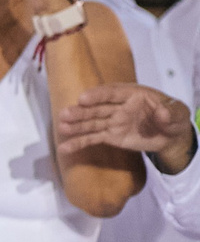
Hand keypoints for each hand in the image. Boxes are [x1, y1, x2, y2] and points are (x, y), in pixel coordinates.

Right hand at [59, 83, 197, 172]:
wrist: (171, 135)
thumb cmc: (174, 118)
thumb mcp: (180, 113)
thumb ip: (172, 112)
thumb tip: (163, 113)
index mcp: (134, 95)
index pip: (113, 93)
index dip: (98, 95)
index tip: (83, 98)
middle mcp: (119, 106)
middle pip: (97, 108)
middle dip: (81, 111)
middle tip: (65, 114)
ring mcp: (113, 121)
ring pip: (91, 122)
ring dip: (75, 125)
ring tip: (61, 127)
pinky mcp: (110, 135)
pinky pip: (93, 138)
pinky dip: (79, 143)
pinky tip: (64, 148)